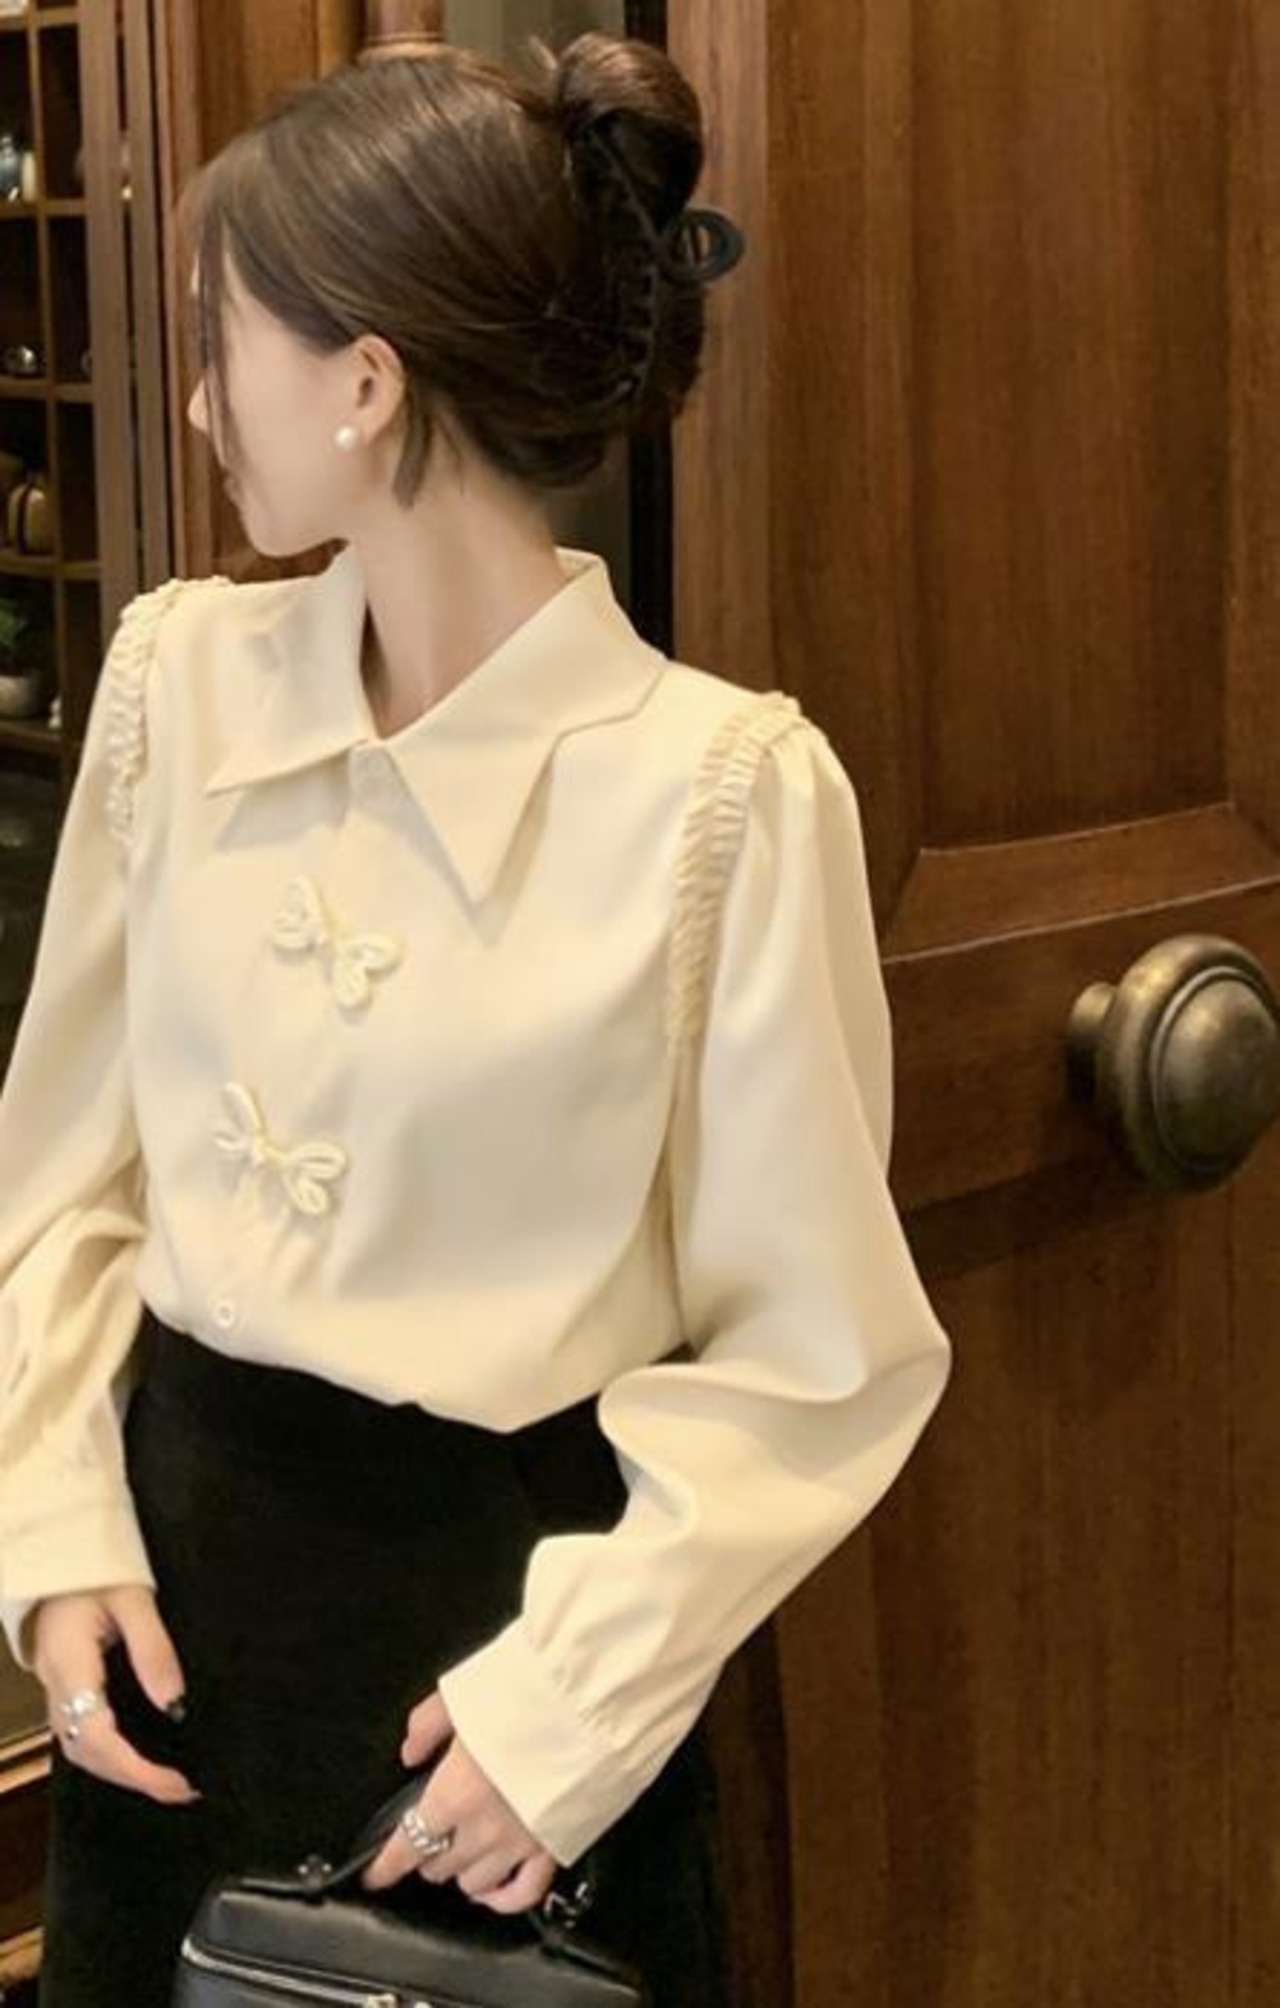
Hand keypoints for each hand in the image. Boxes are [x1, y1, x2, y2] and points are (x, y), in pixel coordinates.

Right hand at [33, 1586, 200, 1805]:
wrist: (59, 1551)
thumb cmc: (97, 1566)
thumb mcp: (134, 1597)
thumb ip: (153, 1650)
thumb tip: (175, 1705)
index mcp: (69, 1662)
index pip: (95, 1733)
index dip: (134, 1767)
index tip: (175, 1781)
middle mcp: (55, 1682)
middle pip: (85, 1751)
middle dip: (132, 1777)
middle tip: (182, 1788)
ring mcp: (53, 1685)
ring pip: (78, 1747)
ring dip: (120, 1770)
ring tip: (167, 1781)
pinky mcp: (62, 1684)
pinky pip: (79, 1731)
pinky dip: (109, 1753)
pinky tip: (138, 1757)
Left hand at [361, 1690, 556, 1914]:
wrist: (590, 1703)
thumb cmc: (529, 1694)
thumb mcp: (463, 1694)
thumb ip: (427, 1725)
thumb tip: (410, 1751)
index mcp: (454, 1792)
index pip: (407, 1845)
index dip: (386, 1866)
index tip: (375, 1873)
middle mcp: (483, 1828)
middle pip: (438, 1864)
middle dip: (428, 1852)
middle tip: (429, 1836)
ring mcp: (520, 1843)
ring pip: (474, 1883)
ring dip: (461, 1871)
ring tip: (460, 1854)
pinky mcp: (554, 1847)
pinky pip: (524, 1893)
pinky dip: (503, 1899)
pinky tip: (494, 1892)